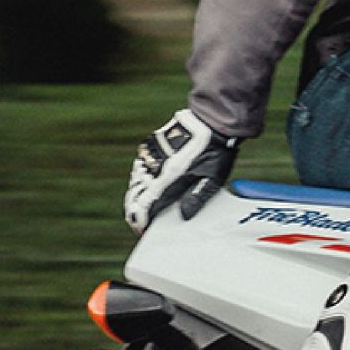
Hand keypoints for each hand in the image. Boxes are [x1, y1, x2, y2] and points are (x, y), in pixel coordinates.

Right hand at [124, 108, 239, 232]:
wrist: (210, 120)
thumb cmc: (215, 150)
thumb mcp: (212, 178)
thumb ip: (196, 197)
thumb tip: (183, 215)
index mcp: (169, 178)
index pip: (144, 205)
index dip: (140, 220)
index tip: (143, 229)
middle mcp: (155, 167)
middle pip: (133, 195)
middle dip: (134, 211)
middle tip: (142, 221)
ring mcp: (150, 155)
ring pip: (135, 181)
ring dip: (137, 195)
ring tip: (146, 206)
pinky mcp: (150, 145)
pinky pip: (140, 167)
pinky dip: (142, 179)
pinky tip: (150, 185)